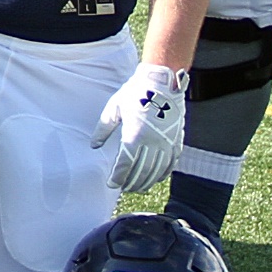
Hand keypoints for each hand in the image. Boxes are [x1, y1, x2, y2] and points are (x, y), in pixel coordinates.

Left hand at [101, 63, 188, 191]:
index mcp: (135, 134)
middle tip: (123, 188)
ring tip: (137, 187)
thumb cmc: (135, 94)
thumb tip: (94, 145)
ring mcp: (167, 142)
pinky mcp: (177, 140)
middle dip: (131, 182)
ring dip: (146, 181)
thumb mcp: (114, 109)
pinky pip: (171, 162)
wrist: (162, 83)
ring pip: (157, 169)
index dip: (118, 177)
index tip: (112, 184)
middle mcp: (153, 141)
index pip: (126, 163)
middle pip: (142, 170)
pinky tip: (156, 178)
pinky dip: (163, 173)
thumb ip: (103, 129)